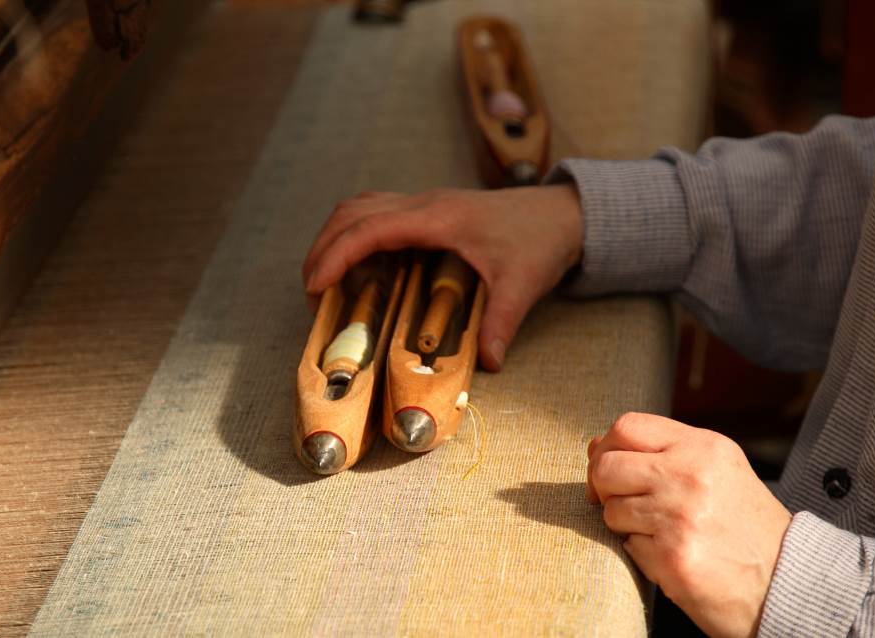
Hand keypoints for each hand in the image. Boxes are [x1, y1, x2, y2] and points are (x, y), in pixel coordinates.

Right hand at [301, 185, 582, 370]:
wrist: (563, 213)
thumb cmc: (541, 240)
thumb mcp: (523, 285)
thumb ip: (501, 323)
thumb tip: (488, 364)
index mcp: (439, 217)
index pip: (371, 227)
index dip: (336, 253)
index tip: (315, 284)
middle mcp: (425, 204)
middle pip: (353, 212)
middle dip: (323, 247)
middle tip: (310, 290)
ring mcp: (425, 204)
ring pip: (361, 206)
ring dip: (335, 236)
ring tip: (322, 278)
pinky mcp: (429, 212)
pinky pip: (378, 213)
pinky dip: (355, 234)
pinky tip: (356, 266)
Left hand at [587, 413, 791, 637]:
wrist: (785, 579)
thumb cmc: (746, 526)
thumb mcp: (717, 471)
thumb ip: (662, 452)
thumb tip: (596, 445)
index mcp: (704, 447)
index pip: (627, 427)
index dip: (605, 448)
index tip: (607, 470)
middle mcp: (691, 476)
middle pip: (607, 466)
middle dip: (603, 488)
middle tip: (619, 504)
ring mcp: (680, 517)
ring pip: (612, 510)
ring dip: (626, 525)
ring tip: (662, 533)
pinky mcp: (673, 557)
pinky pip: (628, 546)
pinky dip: (643, 553)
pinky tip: (672, 555)